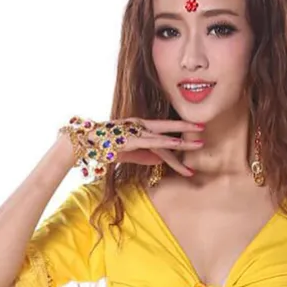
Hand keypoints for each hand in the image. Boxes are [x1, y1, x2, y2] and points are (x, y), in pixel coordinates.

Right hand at [86, 117, 204, 176]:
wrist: (83, 143)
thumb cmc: (103, 147)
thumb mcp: (129, 153)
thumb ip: (146, 156)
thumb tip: (163, 160)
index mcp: (139, 127)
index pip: (163, 133)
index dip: (179, 138)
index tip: (194, 141)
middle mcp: (139, 126)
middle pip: (168, 128)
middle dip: (187, 129)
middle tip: (204, 129)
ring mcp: (136, 131)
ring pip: (164, 136)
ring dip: (183, 139)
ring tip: (200, 143)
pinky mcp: (131, 138)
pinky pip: (152, 140)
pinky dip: (166, 142)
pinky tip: (178, 143)